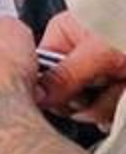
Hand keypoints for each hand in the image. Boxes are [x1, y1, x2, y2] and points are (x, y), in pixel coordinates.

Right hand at [38, 10, 125, 126]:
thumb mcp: (99, 51)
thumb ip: (66, 74)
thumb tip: (37, 94)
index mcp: (64, 37)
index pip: (42, 71)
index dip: (53, 88)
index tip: (70, 94)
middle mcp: (79, 60)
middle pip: (67, 97)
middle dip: (93, 98)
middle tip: (110, 80)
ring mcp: (99, 81)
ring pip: (92, 110)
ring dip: (113, 101)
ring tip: (125, 80)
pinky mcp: (116, 97)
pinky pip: (109, 116)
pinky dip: (121, 107)